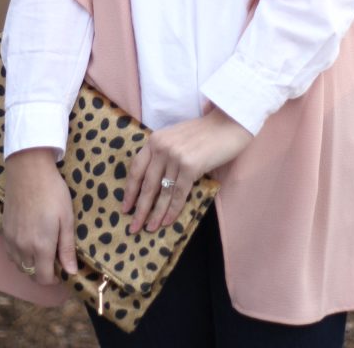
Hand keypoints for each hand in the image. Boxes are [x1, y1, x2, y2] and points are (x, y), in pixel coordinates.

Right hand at [3, 148, 77, 284]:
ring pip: (19, 266)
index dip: (54, 280)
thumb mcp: (66, 219)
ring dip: (31, 265)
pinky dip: (20, 256)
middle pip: (31, 275)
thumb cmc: (52, 192)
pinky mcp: (4, 230)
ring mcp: (11, 240)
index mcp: (41, 247)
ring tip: (44, 250)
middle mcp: (22, 248)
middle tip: (55, 259)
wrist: (28, 171)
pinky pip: (11, 254)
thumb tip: (71, 273)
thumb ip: (67, 249)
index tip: (62, 272)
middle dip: (43, 273)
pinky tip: (29, 242)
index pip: (44, 279)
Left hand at [122, 108, 252, 234]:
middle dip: (139, 208)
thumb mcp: (175, 138)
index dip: (130, 191)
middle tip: (133, 227)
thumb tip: (152, 183)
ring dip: (155, 214)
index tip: (125, 207)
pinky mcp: (190, 166)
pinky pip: (178, 194)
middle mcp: (162, 147)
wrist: (228, 124)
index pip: (136, 169)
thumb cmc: (204, 133)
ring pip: (162, 192)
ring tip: (149, 229)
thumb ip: (162, 154)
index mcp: (155, 140)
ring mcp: (175, 157)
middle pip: (147, 184)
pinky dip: (172, 210)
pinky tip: (167, 222)